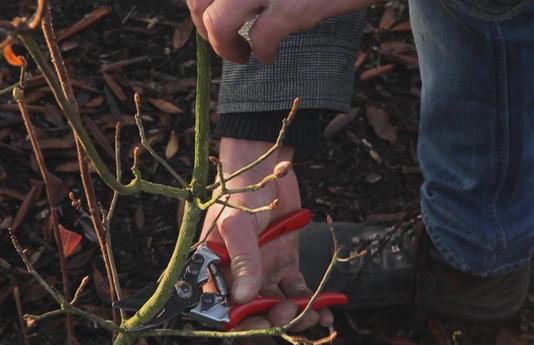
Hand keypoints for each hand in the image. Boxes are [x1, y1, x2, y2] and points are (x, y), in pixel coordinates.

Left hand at [186, 0, 375, 63]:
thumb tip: (225, 3)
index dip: (200, 4)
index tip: (213, 13)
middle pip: (198, 2)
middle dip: (205, 28)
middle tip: (227, 39)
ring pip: (217, 23)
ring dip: (224, 48)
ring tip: (242, 54)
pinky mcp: (294, 5)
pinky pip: (260, 40)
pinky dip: (262, 54)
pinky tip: (270, 56)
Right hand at [201, 137, 332, 330]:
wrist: (266, 167)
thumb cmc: (239, 192)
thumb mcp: (236, 224)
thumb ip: (243, 260)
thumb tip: (245, 297)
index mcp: (216, 270)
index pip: (225, 308)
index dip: (243, 322)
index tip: (263, 323)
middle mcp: (238, 276)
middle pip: (254, 312)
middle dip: (274, 320)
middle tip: (294, 314)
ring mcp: (263, 272)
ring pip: (278, 306)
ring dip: (296, 316)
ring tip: (315, 316)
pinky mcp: (285, 264)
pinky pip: (297, 291)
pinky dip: (311, 301)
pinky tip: (325, 308)